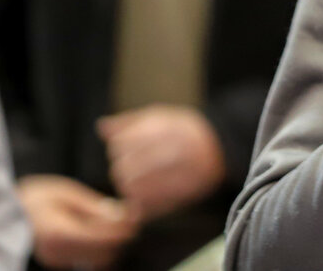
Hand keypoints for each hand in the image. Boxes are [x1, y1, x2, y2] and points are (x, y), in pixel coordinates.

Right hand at [17, 174, 139, 269]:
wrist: (5, 216)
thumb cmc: (34, 199)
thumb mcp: (64, 193)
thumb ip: (93, 206)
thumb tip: (121, 214)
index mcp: (63, 234)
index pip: (108, 238)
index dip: (128, 227)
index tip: (138, 213)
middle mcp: (61, 253)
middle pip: (108, 253)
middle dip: (124, 237)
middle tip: (133, 218)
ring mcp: (59, 261)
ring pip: (101, 260)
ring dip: (115, 244)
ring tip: (120, 223)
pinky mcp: (60, 262)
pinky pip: (90, 259)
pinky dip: (102, 247)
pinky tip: (104, 231)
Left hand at [97, 105, 226, 219]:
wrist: (221, 148)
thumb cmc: (185, 131)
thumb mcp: (161, 116)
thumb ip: (129, 122)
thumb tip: (101, 126)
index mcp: (164, 129)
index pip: (119, 144)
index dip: (120, 147)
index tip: (130, 148)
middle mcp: (171, 150)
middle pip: (122, 168)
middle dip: (123, 169)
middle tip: (133, 168)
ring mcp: (177, 174)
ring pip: (132, 188)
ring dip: (129, 187)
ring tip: (140, 181)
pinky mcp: (181, 194)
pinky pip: (148, 205)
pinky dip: (142, 204)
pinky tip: (147, 196)